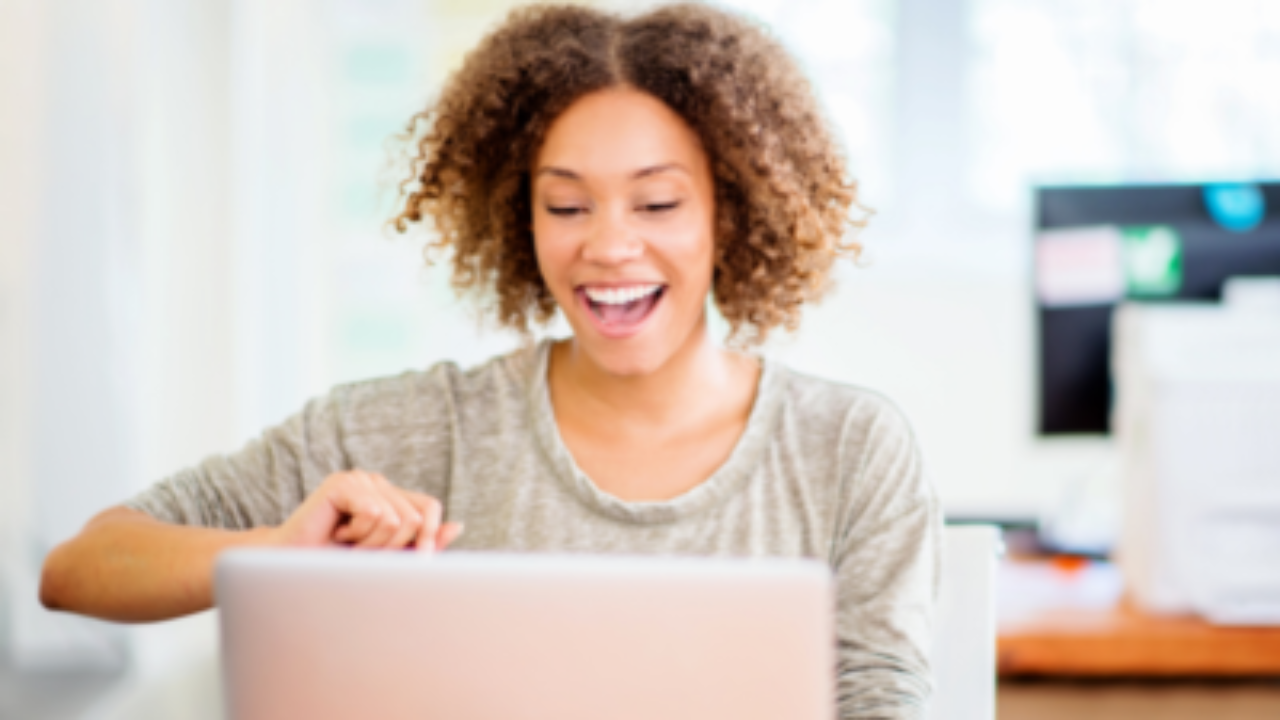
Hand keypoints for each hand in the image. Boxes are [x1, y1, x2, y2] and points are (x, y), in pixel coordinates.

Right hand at [268, 470, 462, 551]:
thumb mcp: (387, 558)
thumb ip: (421, 543)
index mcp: (390, 497)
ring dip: (372, 545)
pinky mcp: (342, 484)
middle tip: (362, 553)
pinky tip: (337, 534)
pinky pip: (376, 514)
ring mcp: (360, 480)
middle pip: (416, 518)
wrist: (290, 569)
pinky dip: (359, 535)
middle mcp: (377, 483)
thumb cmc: (336, 565)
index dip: (430, 536)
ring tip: (348, 544)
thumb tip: (458, 526)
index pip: (430, 507)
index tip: (419, 562)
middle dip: (394, 548)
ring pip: (397, 520)